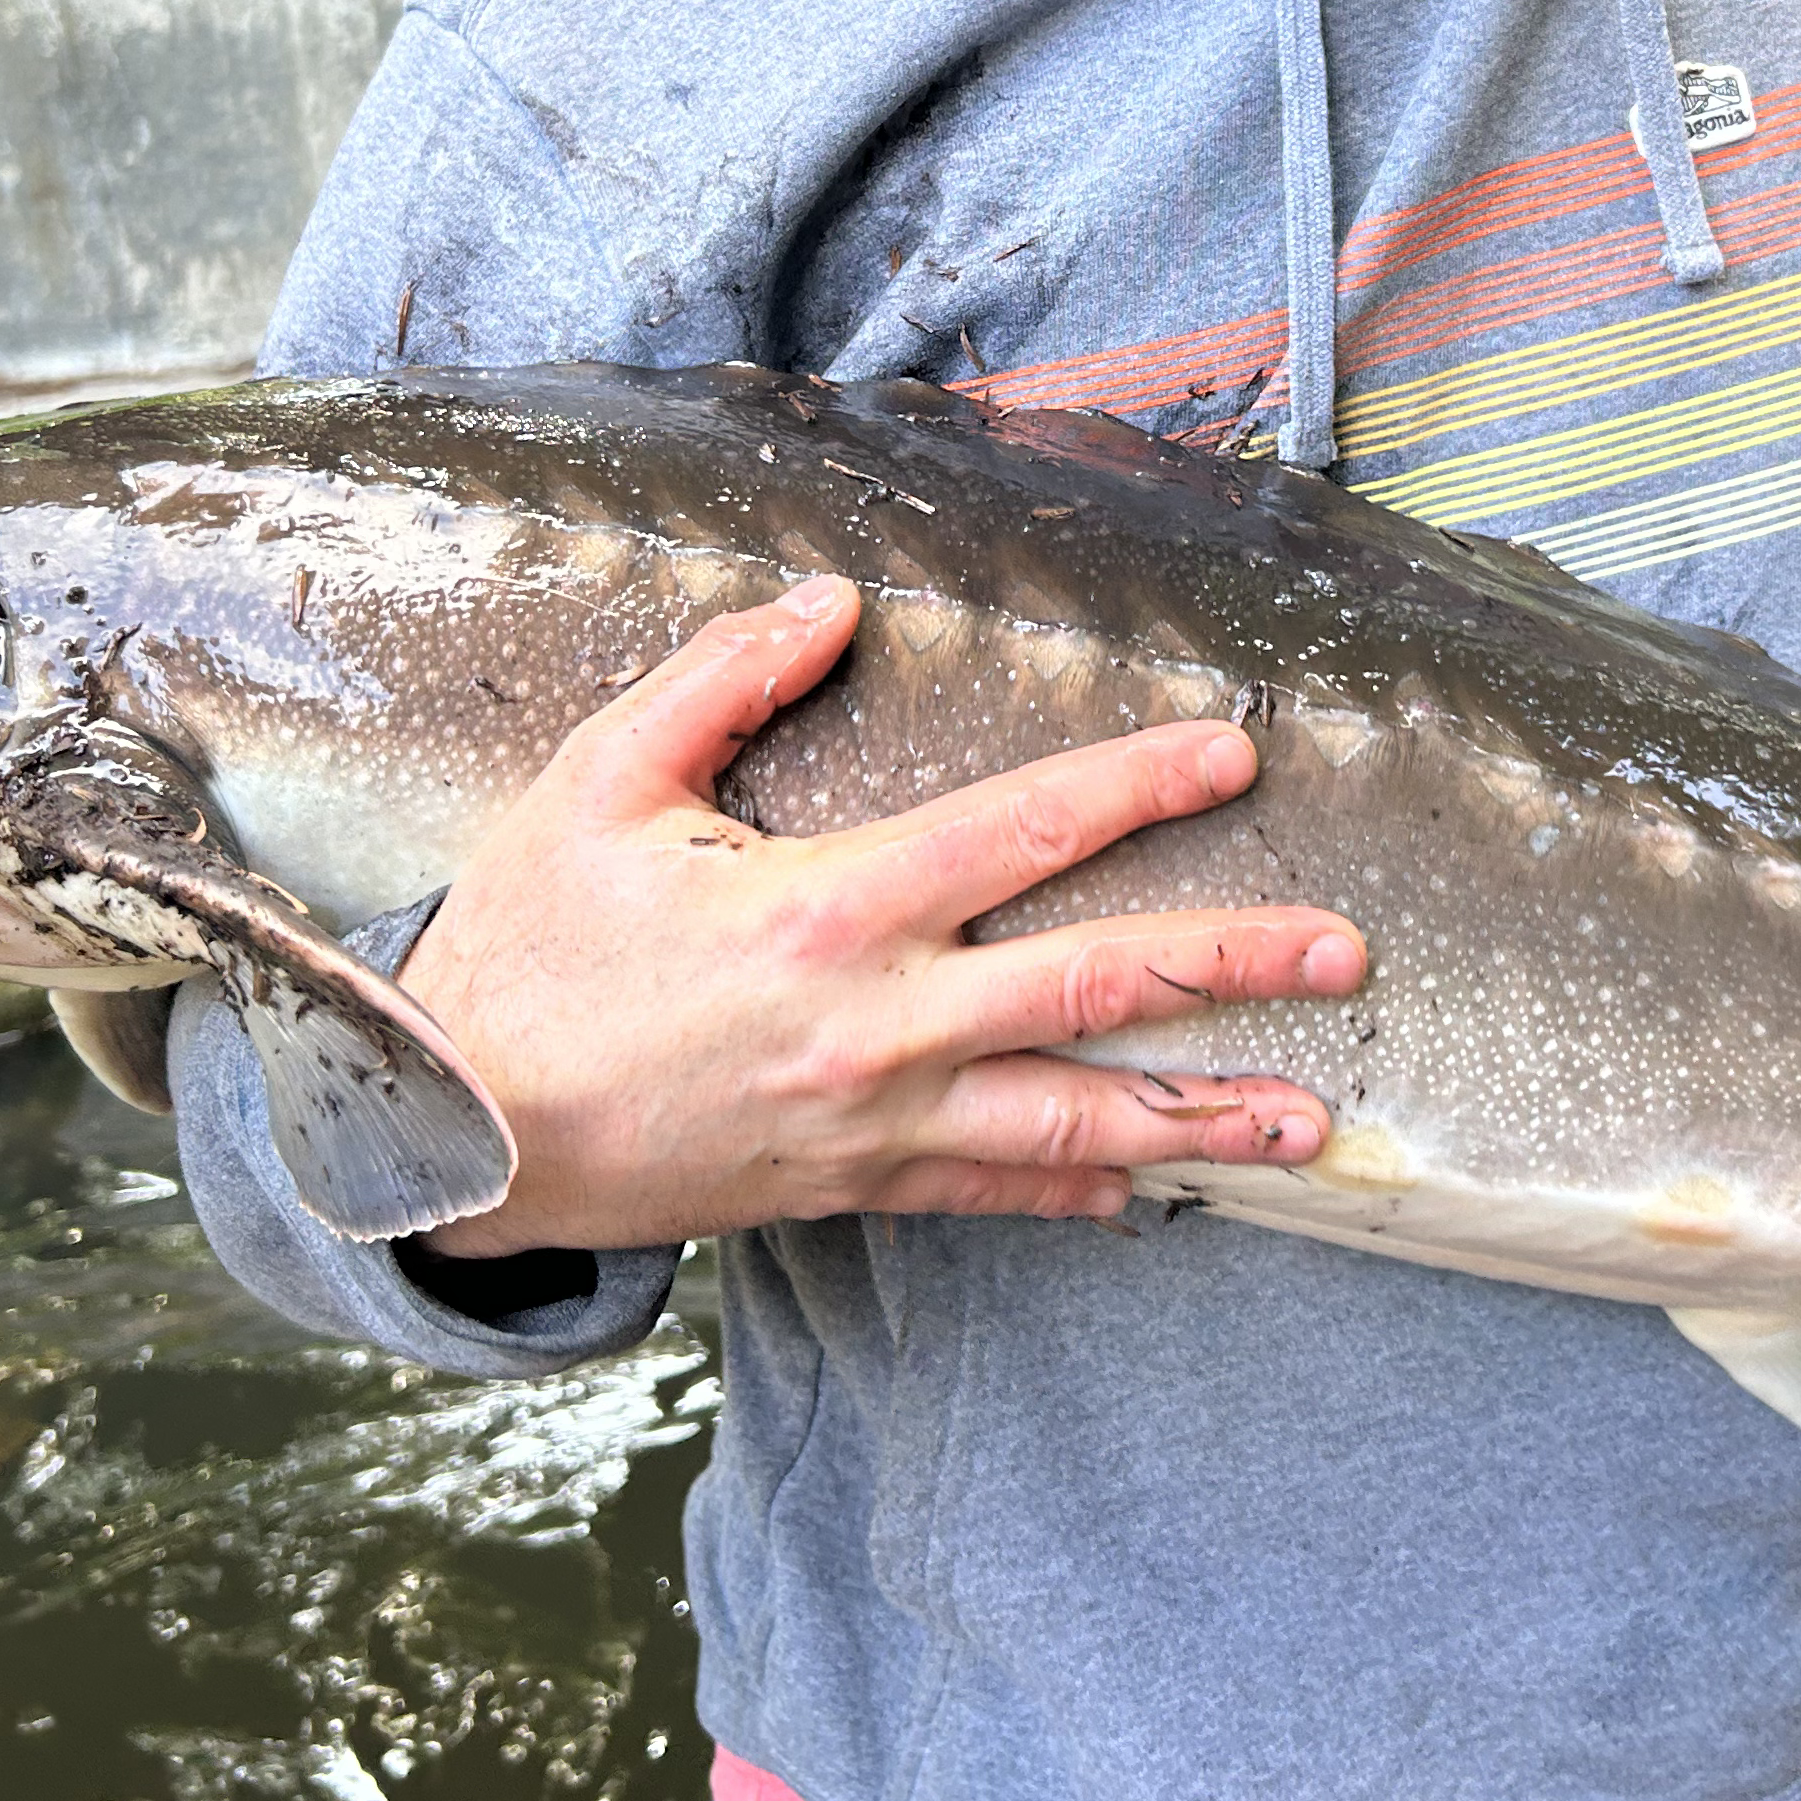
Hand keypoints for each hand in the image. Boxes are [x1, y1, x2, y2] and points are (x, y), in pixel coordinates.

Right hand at [396, 576, 1367, 1257]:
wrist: (455, 1130)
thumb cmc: (526, 946)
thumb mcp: (600, 783)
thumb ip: (720, 684)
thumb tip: (831, 606)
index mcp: (827, 908)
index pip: (1022, 833)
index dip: (1136, 787)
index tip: (1235, 755)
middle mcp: (877, 1024)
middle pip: (1093, 987)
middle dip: (1230, 963)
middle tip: (1345, 951)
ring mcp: (871, 1120)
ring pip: (1072, 1119)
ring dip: (1200, 1115)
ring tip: (1311, 1120)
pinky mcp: (848, 1186)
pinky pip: (991, 1194)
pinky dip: (1080, 1191)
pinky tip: (1156, 1189)